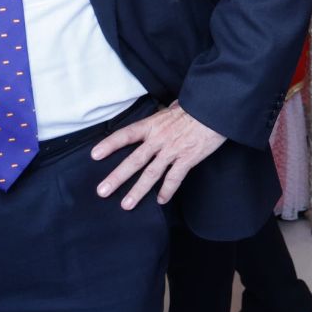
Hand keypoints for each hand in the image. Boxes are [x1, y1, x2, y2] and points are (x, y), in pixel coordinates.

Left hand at [91, 103, 225, 209]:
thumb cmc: (197, 107)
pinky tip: (160, 200)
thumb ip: (166, 113)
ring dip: (137, 190)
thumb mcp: (175, 107)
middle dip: (117, 177)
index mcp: (153, 124)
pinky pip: (174, 179)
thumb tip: (167, 109)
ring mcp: (173, 151)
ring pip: (151, 174)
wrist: (216, 110)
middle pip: (134, 160)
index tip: (95, 155)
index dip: (109, 145)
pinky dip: (167, 191)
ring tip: (126, 204)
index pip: (126, 135)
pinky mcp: (187, 159)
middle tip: (102, 191)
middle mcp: (159, 139)